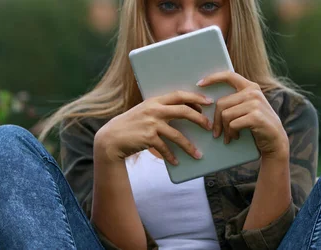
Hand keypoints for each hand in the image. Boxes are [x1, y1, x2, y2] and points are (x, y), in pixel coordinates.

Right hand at [94, 91, 213, 164]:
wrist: (111, 138)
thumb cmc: (131, 125)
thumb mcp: (144, 111)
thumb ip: (160, 110)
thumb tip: (184, 111)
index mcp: (155, 101)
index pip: (179, 95)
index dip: (196, 97)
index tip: (209, 101)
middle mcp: (154, 110)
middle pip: (183, 111)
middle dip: (199, 119)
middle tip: (209, 126)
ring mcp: (151, 124)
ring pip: (177, 135)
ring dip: (189, 146)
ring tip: (198, 154)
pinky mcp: (148, 138)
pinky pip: (166, 148)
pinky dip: (172, 157)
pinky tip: (177, 162)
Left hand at [197, 71, 288, 157]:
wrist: (275, 140)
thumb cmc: (257, 125)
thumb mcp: (248, 107)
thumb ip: (235, 100)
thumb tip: (209, 101)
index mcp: (250, 87)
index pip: (229, 75)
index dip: (213, 78)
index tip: (199, 84)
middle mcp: (253, 92)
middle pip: (221, 103)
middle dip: (216, 120)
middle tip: (216, 132)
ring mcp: (256, 103)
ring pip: (226, 115)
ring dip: (225, 129)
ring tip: (228, 136)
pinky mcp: (256, 116)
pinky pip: (233, 124)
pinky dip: (231, 133)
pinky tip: (235, 137)